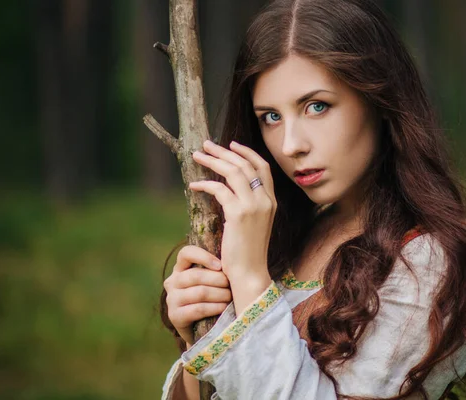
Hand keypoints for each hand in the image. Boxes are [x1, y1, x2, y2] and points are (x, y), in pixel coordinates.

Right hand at [164, 245, 231, 345]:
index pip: (186, 253)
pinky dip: (214, 308)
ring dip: (219, 294)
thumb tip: (236, 256)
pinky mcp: (174, 316)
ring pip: (199, 292)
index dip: (203, 256)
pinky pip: (198, 309)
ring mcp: (171, 299)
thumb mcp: (211, 281)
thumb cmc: (212, 298)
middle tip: (231, 285)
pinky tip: (223, 308)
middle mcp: (172, 282)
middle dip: (218, 280)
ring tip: (230, 297)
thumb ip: (216, 268)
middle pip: (196, 275)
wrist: (202, 329)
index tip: (221, 265)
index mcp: (180, 268)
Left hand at [189, 139, 276, 282]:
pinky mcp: (239, 214)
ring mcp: (254, 206)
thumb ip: (249, 206)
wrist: (250, 274)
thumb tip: (229, 190)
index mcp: (271, 201)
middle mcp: (265, 200)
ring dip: (213, 161)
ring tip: (197, 156)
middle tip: (206, 145)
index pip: (263, 167)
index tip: (231, 144)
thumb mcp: (255, 225)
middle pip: (245, 165)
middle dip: (224, 151)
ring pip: (233, 172)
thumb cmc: (248, 253)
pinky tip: (194, 185)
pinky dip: (205, 184)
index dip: (247, 153)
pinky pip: (220, 189)